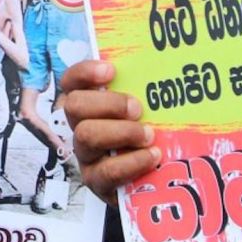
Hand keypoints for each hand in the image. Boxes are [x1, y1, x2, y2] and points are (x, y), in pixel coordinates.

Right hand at [61, 61, 159, 206]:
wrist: (157, 179)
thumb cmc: (151, 132)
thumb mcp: (150, 105)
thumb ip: (150, 84)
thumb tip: (170, 59)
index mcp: (90, 102)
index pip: (71, 81)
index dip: (85, 73)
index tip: (111, 71)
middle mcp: (81, 126)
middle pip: (74, 106)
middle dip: (108, 103)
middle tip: (137, 109)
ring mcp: (86, 155)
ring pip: (86, 136)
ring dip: (121, 132)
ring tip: (148, 135)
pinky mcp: (98, 181)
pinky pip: (107, 171)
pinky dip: (132, 162)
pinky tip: (152, 155)